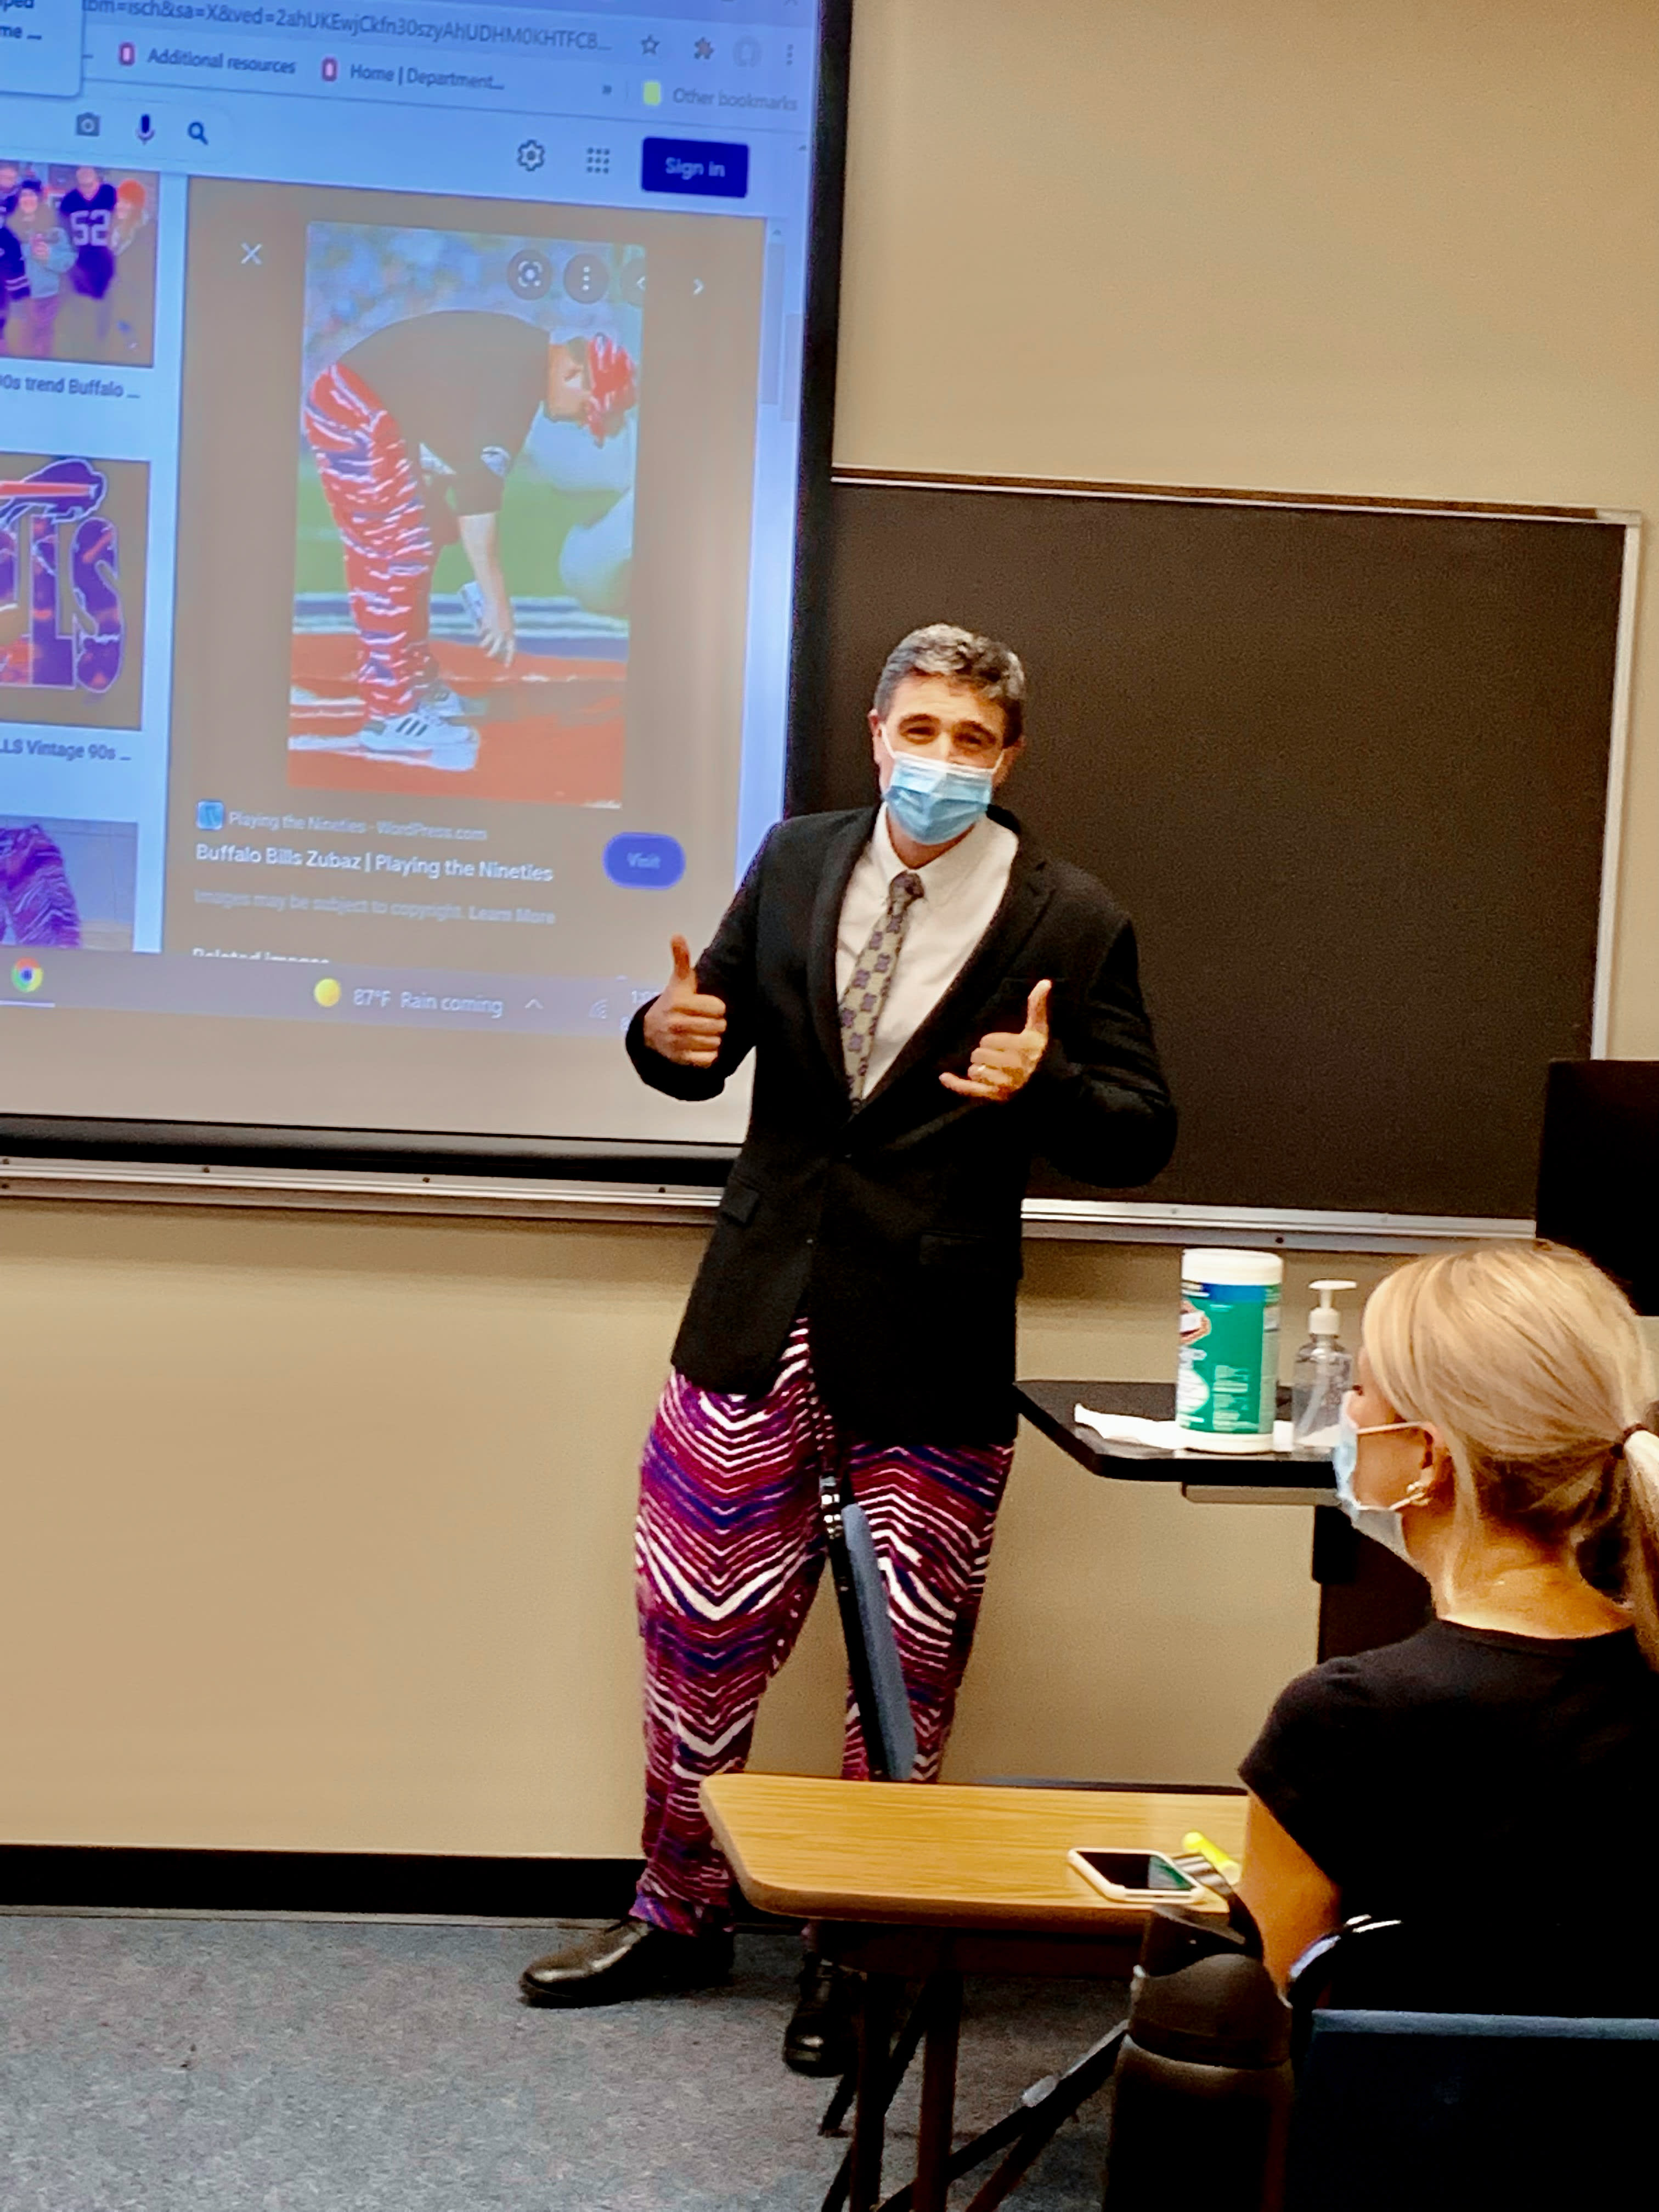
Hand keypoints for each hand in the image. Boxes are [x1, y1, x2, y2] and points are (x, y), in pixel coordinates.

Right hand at [478, 595, 515, 666]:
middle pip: (496, 648)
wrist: (497, 601)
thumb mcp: (509, 621)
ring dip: (483, 645)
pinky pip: (481, 632)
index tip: (507, 666)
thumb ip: (507, 630)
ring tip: (481, 646)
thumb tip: (505, 636)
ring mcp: (493, 631)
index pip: (511, 649)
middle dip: (492, 654)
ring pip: (486, 642)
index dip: (509, 658)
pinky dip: (479, 632)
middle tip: (488, 656)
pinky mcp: (484, 626)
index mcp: (510, 633)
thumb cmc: (506, 609)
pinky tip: (477, 633)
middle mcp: (502, 634)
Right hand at [642, 936, 727, 1067]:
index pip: (719, 1008)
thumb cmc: (673, 1003)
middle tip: (706, 1019)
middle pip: (720, 1026)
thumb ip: (681, 959)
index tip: (707, 1006)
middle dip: (717, 1023)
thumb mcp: (679, 981)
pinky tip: (700, 1045)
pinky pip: (710, 1060)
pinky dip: (709, 1055)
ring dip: (713, 1038)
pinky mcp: (682, 1060)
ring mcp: (679, 1044)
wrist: (651, 1031)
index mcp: (679, 1004)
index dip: (717, 1007)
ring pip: (716, 1043)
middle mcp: (677, 1024)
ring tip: (702, 1031)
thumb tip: (677, 936)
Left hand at [940, 980, 1051, 1102]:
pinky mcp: (995, 1097)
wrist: (1047, 1085)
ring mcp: (1004, 1085)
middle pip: (978, 1055)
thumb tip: (1045, 982)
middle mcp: (1013, 1068)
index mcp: (1022, 1049)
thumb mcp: (1039, 1030)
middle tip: (996, 1057)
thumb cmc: (1040, 1053)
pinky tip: (944, 1076)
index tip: (1001, 1044)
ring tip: (992, 1069)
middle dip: (984, 1054)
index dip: (992, 1041)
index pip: (988, 1041)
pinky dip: (955, 1084)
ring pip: (974, 1071)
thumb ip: (1037, 1006)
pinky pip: (970, 1090)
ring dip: (978, 1068)